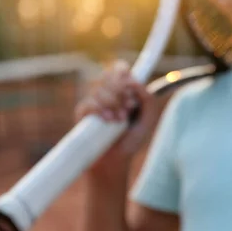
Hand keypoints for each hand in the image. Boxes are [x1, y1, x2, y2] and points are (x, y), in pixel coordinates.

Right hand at [75, 60, 159, 184]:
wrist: (115, 161)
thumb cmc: (131, 140)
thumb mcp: (148, 120)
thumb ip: (148, 99)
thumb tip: (134, 82)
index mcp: (123, 91)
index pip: (120, 69)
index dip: (124, 74)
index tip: (132, 89)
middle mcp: (107, 93)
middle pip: (109, 75)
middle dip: (121, 90)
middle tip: (130, 108)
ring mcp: (94, 102)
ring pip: (99, 89)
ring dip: (113, 102)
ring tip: (120, 120)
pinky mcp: (83, 113)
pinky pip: (88, 103)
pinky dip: (100, 110)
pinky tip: (108, 120)